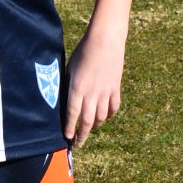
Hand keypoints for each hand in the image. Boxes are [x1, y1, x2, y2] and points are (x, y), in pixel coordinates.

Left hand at [63, 30, 124, 146]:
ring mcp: (105, 92)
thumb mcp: (70, 68)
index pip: (72, 114)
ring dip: (95, 125)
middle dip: (82, 134)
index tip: (67, 137)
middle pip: (87, 120)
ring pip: (101, 117)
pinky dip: (109, 115)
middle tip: (79, 142)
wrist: (105, 40)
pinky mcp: (116, 88)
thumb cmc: (83, 51)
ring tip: (90, 129)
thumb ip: (69, 85)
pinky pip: (113, 107)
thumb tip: (66, 99)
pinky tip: (105, 116)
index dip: (70, 128)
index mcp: (77, 88)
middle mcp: (92, 93)